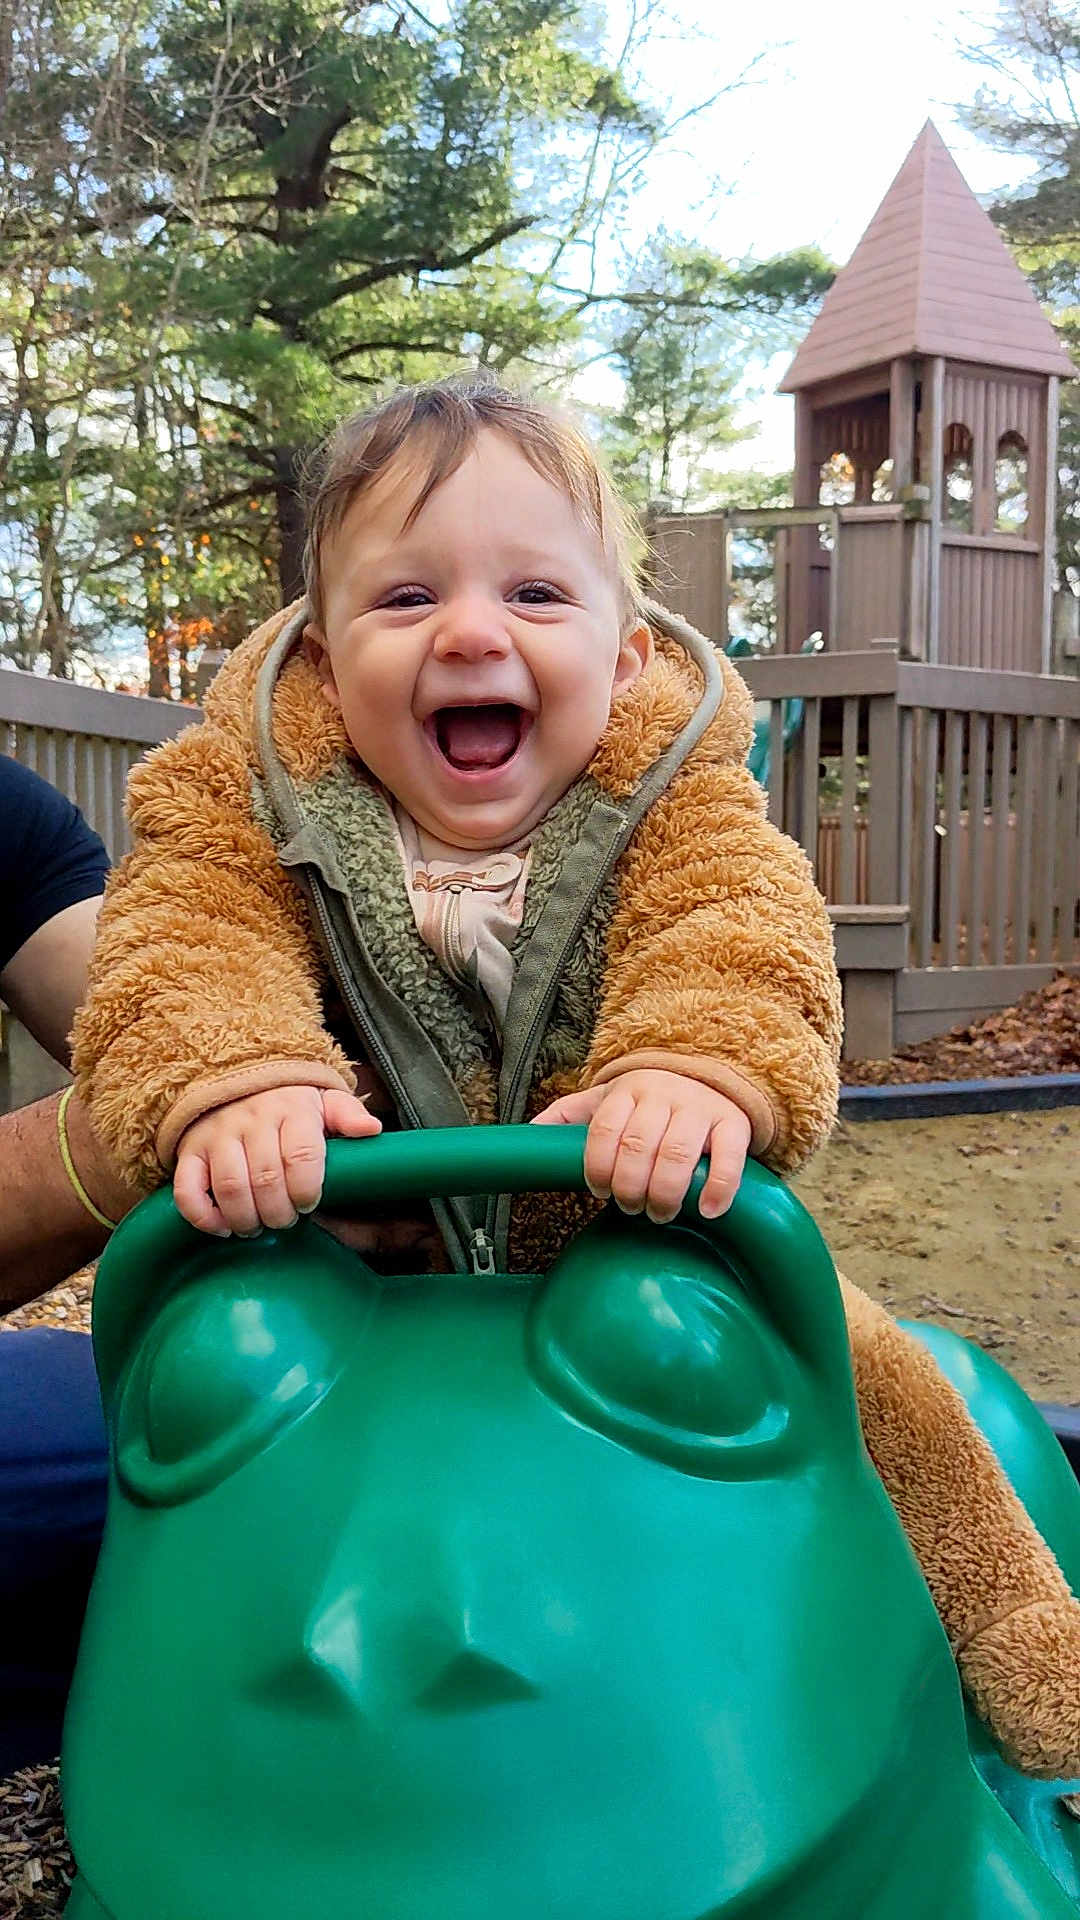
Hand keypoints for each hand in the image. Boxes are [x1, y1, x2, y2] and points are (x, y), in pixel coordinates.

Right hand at [174, 1085, 380, 1236]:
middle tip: (285, 1220)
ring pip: (229, 1188)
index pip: (302, 1155)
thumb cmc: (287, 1100)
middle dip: (279, 1213)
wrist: (233, 1078)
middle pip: (266, 1179)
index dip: (307, 1189)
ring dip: (246, 1219)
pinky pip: (187, 1190)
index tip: (309, 1203)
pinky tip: (222, 1227)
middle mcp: (252, 1121)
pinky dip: (203, 1217)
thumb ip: (346, 1115)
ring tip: (258, 1226)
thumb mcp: (322, 1099)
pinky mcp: (190, 1152)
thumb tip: (372, 1130)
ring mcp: (217, 1136)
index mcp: (292, 1110)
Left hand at [532, 1069, 750, 1223]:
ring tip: (659, 1214)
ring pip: (678, 1153)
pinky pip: (728, 1156)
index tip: (599, 1192)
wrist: (706, 1076)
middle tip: (631, 1208)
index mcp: (627, 1091)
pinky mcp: (734, 1124)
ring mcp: (700, 1108)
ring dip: (665, 1193)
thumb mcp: (607, 1101)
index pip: (604, 1130)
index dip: (598, 1167)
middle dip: (629, 1186)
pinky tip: (707, 1210)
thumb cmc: (648, 1102)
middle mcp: (663, 1094)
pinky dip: (718, 1187)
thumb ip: (568, 1116)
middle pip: (638, 1146)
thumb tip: (525, 1135)